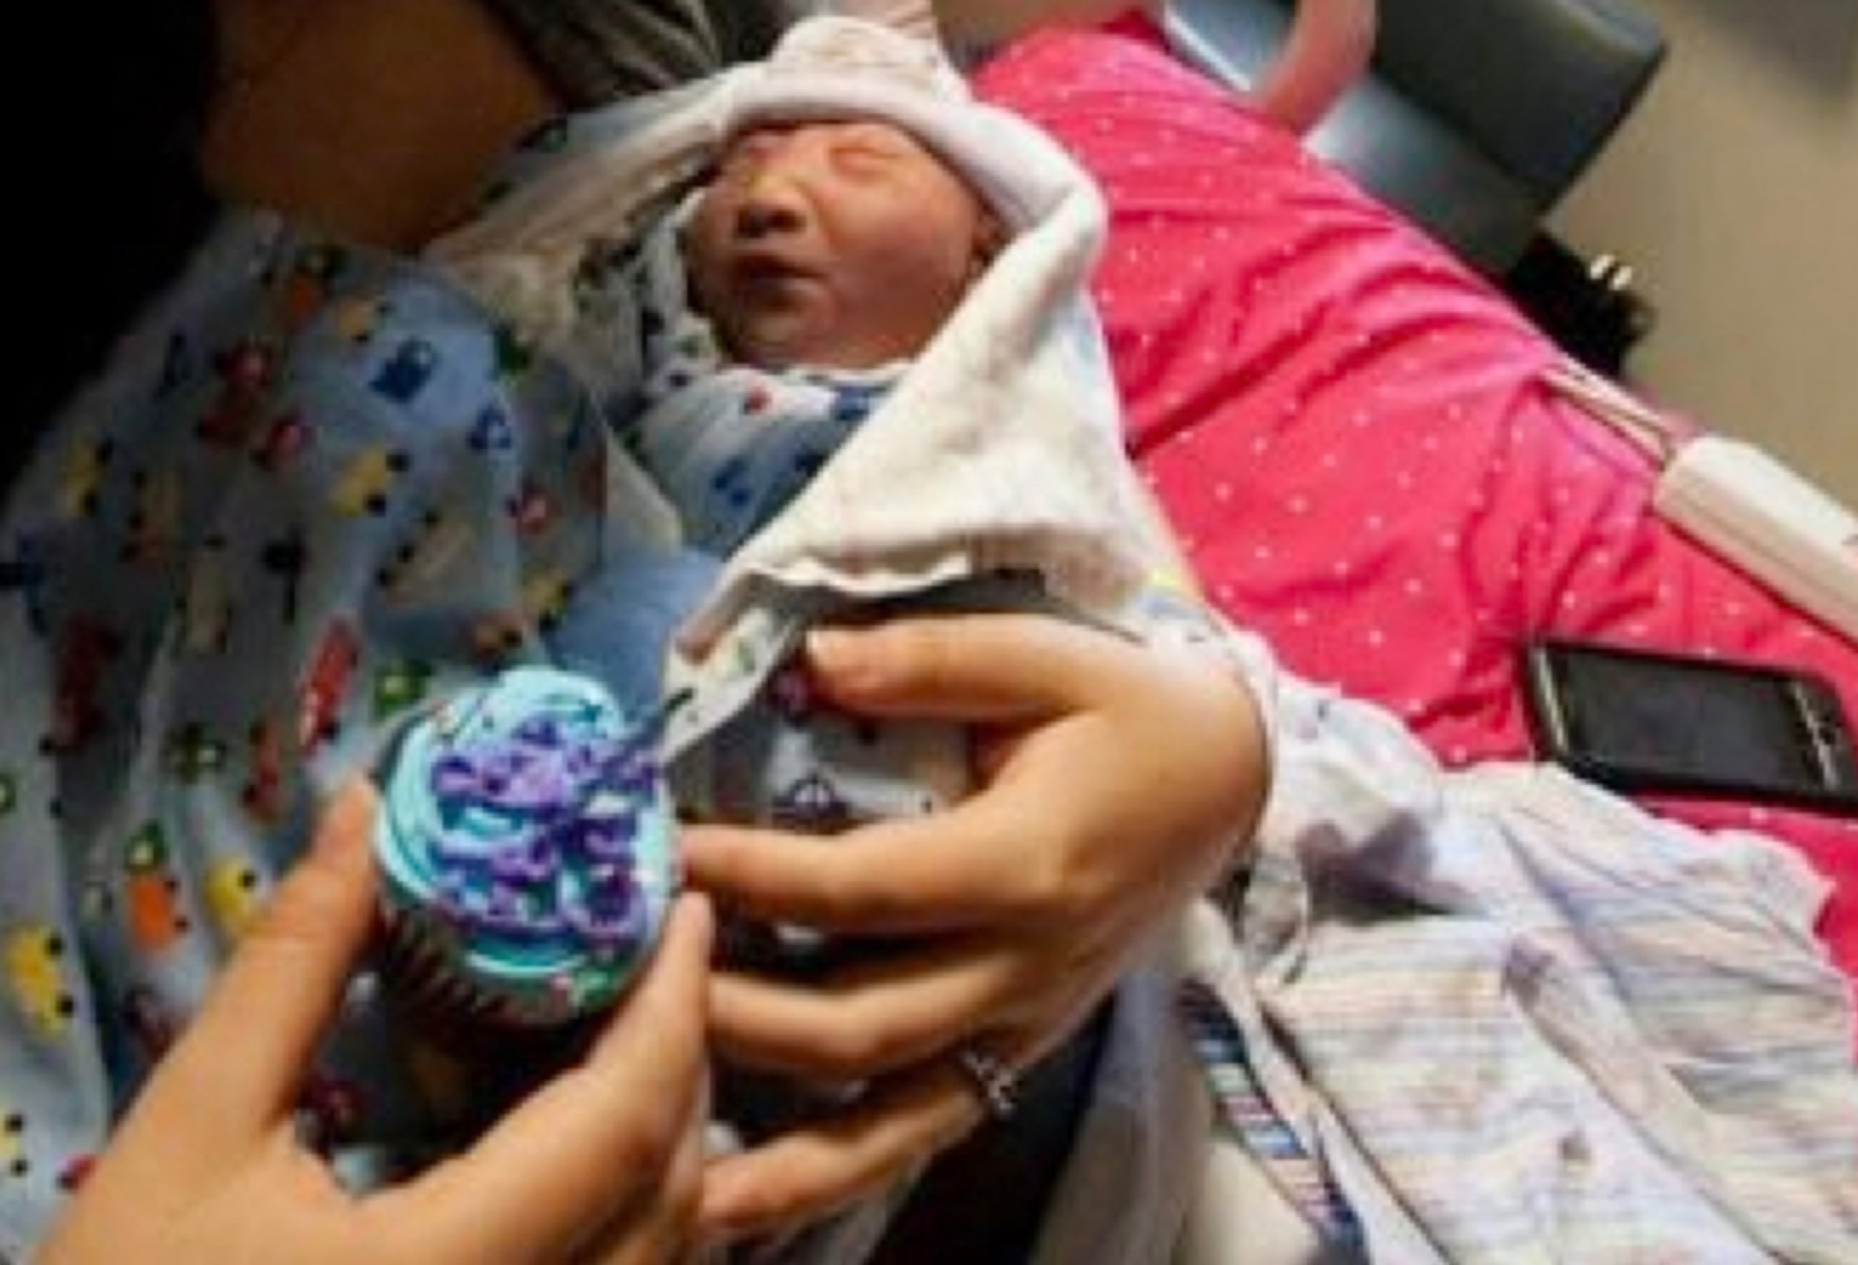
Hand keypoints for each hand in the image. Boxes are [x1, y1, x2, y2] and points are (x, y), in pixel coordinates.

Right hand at [49, 783, 716, 1264]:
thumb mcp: (196, 1121)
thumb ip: (295, 965)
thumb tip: (365, 809)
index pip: (615, 1128)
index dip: (670, 1007)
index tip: (685, 905)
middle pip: (668, 1198)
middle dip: (680, 1061)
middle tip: (658, 948)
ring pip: (660, 1259)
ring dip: (664, 1142)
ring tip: (628, 1030)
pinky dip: (626, 1213)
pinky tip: (580, 1143)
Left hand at [677, 614, 1266, 1242]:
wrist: (1229, 784)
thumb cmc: (1129, 710)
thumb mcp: (1048, 654)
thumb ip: (928, 657)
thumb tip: (807, 660)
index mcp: (1027, 865)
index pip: (861, 891)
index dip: (752, 878)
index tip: (662, 853)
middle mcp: (1023, 968)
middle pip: (853, 1026)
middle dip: (727, 1007)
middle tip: (629, 973)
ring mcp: (1021, 1028)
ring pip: (880, 1115)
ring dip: (762, 1128)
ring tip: (651, 1125)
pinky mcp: (1016, 1056)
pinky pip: (917, 1135)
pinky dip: (829, 1177)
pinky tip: (739, 1202)